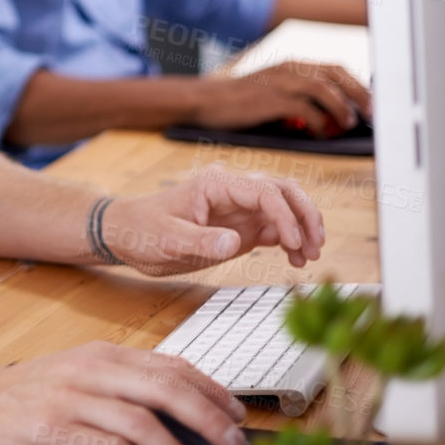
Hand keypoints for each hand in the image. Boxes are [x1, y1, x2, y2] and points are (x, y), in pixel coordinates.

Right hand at [0, 342, 246, 444]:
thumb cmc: (26, 397)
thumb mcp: (78, 379)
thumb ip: (120, 389)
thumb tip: (177, 415)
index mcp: (102, 355)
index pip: (170, 365)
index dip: (211, 389)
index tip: (237, 413)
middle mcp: (91, 369)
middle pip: (165, 387)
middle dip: (208, 417)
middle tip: (233, 444)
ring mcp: (72, 397)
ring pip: (142, 419)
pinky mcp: (54, 427)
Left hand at [97, 171, 325, 274]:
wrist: (128, 236)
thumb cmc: (142, 230)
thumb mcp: (166, 239)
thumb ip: (200, 240)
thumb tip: (235, 242)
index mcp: (216, 184)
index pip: (264, 191)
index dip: (285, 215)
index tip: (292, 243)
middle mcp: (233, 192)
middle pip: (283, 191)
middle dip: (305, 215)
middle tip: (315, 246)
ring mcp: (239, 209)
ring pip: (285, 208)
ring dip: (302, 227)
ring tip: (309, 257)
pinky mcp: (240, 228)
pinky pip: (275, 228)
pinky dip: (290, 241)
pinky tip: (296, 259)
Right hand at [192, 61, 368, 135]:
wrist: (205, 101)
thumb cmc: (239, 101)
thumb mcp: (273, 91)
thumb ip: (300, 98)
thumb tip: (331, 117)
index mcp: (293, 65)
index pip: (336, 68)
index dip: (358, 84)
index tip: (373, 104)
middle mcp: (289, 68)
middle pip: (337, 74)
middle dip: (360, 93)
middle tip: (372, 114)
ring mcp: (279, 82)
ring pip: (324, 88)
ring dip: (342, 107)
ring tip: (348, 124)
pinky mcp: (270, 98)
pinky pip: (304, 107)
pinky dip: (318, 121)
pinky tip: (321, 132)